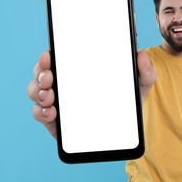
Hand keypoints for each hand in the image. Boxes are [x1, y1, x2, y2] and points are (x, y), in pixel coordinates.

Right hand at [27, 50, 156, 138]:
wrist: (125, 126)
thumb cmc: (126, 97)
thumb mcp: (139, 83)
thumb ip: (144, 71)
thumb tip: (142, 56)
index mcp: (78, 68)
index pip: (58, 56)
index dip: (48, 55)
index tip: (49, 56)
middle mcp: (64, 82)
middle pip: (42, 72)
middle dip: (41, 73)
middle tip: (49, 78)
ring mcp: (58, 101)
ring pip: (36, 91)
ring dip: (38, 92)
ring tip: (49, 97)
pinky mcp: (56, 121)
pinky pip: (40, 114)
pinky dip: (41, 113)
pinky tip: (51, 113)